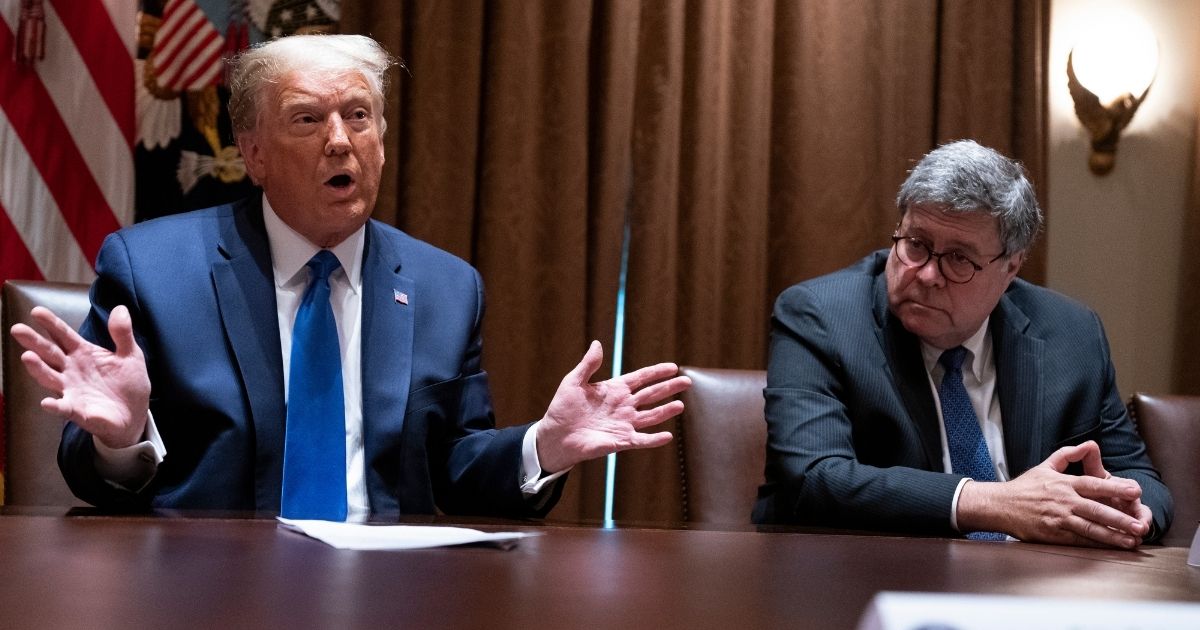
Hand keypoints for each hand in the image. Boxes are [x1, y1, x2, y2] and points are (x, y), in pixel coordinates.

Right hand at [9, 305, 149, 448]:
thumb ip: (122, 334)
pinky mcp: (78, 410)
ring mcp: (71, 390)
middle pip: (50, 353)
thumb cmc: (127, 382)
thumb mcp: (130, 355)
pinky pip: (64, 408)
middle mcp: (71, 370)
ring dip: (38, 369)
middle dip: (34, 342)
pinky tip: (46, 403)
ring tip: (27, 357)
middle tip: (18, 329)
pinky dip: (55, 406)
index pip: (63, 335)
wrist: (135, 413)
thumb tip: (121, 308)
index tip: (36, 311)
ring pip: (50, 378)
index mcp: (83, 353)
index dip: (51, 323)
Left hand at [534, 340, 690, 472]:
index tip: (673, 367)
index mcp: (614, 389)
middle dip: (669, 388)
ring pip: (651, 416)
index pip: (641, 378)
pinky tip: (667, 435)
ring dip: (666, 411)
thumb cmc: (563, 408)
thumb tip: (597, 343)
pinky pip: (641, 440)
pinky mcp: (621, 441)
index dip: (657, 372)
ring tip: (681, 405)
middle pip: (652, 395)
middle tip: (687, 381)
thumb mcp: (573, 381)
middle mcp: (623, 405)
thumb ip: (588, 365)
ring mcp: (624, 423)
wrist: (556, 435)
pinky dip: (654, 439)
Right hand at [956, 441, 1149, 548]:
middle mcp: (1063, 501)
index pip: (1094, 484)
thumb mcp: (1045, 466)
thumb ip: (1068, 455)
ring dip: (1113, 536)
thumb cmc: (1024, 487)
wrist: (999, 506)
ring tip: (1132, 540)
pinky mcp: (1053, 534)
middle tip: (1141, 525)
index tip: (1136, 491)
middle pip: (1096, 510)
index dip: (1116, 488)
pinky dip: (1096, 544)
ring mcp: (1058, 519)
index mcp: (1063, 483)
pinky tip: (1110, 547)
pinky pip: (1078, 540)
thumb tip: (1090, 444)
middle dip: (1121, 519)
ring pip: (1090, 528)